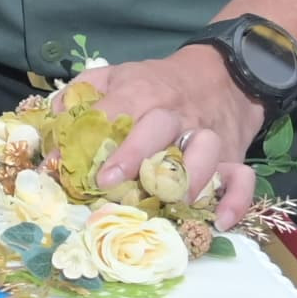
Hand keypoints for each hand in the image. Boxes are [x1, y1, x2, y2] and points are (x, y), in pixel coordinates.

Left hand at [82, 47, 266, 220]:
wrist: (221, 74)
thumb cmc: (157, 83)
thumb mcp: (116, 75)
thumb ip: (81, 93)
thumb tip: (53, 118)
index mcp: (143, 92)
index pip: (116, 112)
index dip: (96, 138)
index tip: (76, 168)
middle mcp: (176, 114)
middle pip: (159, 127)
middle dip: (134, 155)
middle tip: (110, 185)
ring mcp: (208, 135)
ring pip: (204, 151)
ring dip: (187, 179)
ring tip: (168, 204)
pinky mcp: (233, 156)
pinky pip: (242, 178)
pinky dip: (236, 200)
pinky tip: (220, 222)